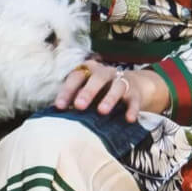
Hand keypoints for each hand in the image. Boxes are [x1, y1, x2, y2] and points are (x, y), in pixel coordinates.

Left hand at [54, 59, 168, 121]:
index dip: (67, 90)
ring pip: (117, 86)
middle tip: (79, 106)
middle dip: (88, 91)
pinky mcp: (135, 93)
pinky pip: (134, 100)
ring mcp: (122, 82)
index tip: (59, 106)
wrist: (133, 86)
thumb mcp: (88, 92)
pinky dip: (132, 109)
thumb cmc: (102, 91)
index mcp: (90, 71)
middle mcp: (106, 73)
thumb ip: (75, 99)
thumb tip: (56, 115)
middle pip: (97, 78)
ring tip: (102, 111)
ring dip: (109, 98)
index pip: (77, 77)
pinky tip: (128, 119)